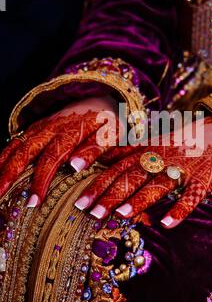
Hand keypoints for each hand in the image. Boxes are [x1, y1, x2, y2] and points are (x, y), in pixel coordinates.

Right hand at [0, 96, 122, 205]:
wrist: (97, 99)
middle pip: (25, 153)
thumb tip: (74, 167)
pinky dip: (2, 158)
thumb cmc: (106, 124)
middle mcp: (49, 130)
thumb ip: (94, 149)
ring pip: (15, 148)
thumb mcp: (110, 134)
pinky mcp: (33, 130)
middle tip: (0, 197)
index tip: (34, 201)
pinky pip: (14, 144)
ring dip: (2, 168)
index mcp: (69, 132)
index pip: (51, 158)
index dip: (40, 180)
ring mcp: (39, 129)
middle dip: (10, 176)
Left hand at [74, 117, 211, 228]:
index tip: (79, 200)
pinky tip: (167, 225)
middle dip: (111, 194)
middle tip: (92, 213)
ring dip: (140, 199)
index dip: (98, 183)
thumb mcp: (151, 141)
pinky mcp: (203, 178)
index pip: (117, 168)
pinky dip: (180, 209)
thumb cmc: (181, 140)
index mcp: (146, 151)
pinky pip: (191, 195)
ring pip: (158, 184)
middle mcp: (160, 158)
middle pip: (132, 177)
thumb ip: (127, 150)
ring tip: (122, 215)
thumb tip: (100, 156)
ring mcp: (182, 168)